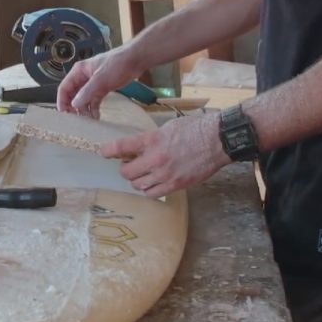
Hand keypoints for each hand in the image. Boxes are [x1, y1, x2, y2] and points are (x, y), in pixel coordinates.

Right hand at [56, 47, 142, 118]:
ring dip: (85, 109)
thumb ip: (87, 92)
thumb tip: (74, 104)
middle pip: (72, 94)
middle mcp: (84, 77)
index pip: (64, 88)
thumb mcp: (100, 79)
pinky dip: (94, 108)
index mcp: (79, 71)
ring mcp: (93, 83)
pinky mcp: (102, 87)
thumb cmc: (118, 63)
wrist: (136, 60)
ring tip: (89, 120)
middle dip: (74, 107)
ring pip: (83, 99)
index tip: (64, 114)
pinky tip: (96, 116)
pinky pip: (94, 100)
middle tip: (77, 120)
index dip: (62, 101)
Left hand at [99, 114, 231, 197]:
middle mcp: (155, 159)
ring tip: (141, 174)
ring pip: (138, 185)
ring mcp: (165, 175)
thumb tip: (139, 146)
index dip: (109, 151)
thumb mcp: (167, 127)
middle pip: (127, 172)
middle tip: (128, 164)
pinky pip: (153, 194)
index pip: (121, 146)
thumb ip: (151, 138)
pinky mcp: (176, 185)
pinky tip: (153, 183)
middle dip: (124, 169)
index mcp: (152, 140)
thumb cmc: (195, 128)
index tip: (104, 152)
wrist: (217, 140)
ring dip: (136, 180)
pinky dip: (149, 190)